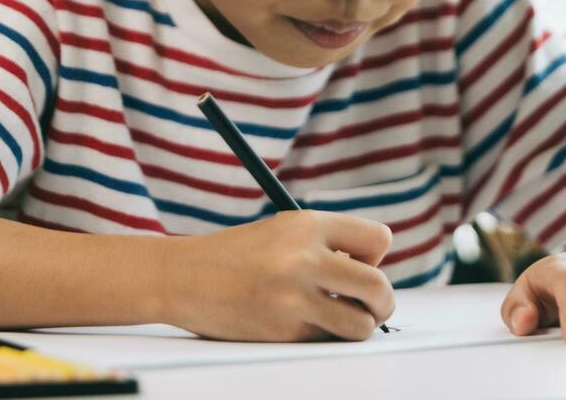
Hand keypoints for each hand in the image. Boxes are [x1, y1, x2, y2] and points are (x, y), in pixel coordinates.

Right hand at [172, 210, 395, 341]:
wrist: (183, 277)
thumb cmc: (237, 255)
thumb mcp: (283, 231)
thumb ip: (326, 244)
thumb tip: (374, 270)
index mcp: (307, 225)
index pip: (378, 238)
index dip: (375, 256)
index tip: (358, 263)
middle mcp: (305, 258)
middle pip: (378, 286)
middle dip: (382, 301)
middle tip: (373, 304)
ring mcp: (294, 298)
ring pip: (360, 324)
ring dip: (359, 325)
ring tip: (342, 317)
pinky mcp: (283, 331)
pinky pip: (326, 340)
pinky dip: (323, 336)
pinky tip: (301, 322)